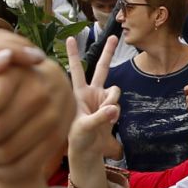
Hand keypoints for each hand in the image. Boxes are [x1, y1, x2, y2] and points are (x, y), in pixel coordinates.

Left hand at [65, 36, 120, 156]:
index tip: (70, 38)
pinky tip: (108, 120)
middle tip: (113, 36)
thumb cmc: (77, 138)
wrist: (87, 151)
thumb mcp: (84, 127)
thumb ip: (100, 117)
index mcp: (78, 92)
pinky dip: (115, 112)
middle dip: (108, 52)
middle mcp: (91, 92)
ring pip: (115, 90)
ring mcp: (102, 99)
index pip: (76, 70)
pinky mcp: (111, 108)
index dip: (74, 54)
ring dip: (112, 100)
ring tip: (105, 115)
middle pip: (101, 68)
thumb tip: (114, 108)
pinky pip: (118, 104)